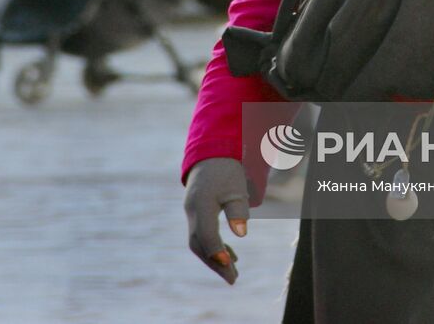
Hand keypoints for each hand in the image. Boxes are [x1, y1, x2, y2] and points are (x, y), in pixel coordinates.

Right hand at [184, 157, 249, 284]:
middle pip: (199, 244)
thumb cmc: (227, 171)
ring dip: (214, 259)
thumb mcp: (237, 188)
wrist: (211, 154)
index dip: (217, 252)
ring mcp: (191, 213)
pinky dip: (214, 248)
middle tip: (233, 279)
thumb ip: (238, 210)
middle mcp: (192, 211)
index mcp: (201, 204)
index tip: (231, 266)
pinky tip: (230, 256)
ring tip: (233, 272)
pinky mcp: (195, 214)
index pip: (207, 234)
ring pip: (198, 243)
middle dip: (215, 263)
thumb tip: (241, 233)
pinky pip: (201, 236)